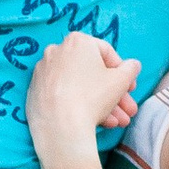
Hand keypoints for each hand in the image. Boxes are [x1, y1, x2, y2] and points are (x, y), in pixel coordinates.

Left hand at [26, 31, 138, 167]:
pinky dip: (80, 106)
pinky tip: (98, 123)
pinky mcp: (36, 92)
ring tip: (118, 122)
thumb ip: (130, 69)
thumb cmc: (93, 96)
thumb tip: (132, 65)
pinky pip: (63, 96)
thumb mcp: (121, 81)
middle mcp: (56, 51)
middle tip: (127, 110)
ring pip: (79, 87)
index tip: (130, 89)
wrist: (60, 127)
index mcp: (77, 41)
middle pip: (92, 73)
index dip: (123, 72)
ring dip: (102, 104)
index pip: (107, 53)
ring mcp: (43, 73)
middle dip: (114, 94)